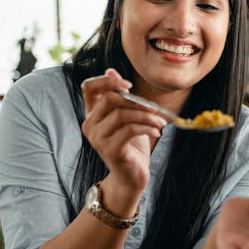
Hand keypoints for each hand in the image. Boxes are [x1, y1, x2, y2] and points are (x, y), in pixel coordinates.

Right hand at [80, 68, 167, 193]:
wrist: (131, 177)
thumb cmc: (131, 145)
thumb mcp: (127, 117)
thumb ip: (120, 97)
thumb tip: (111, 71)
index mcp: (92, 114)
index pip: (88, 87)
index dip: (107, 80)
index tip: (128, 84)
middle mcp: (90, 125)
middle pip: (110, 98)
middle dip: (136, 100)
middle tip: (154, 108)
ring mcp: (98, 139)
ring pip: (122, 114)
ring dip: (147, 115)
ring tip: (160, 122)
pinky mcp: (110, 150)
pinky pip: (130, 130)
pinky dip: (147, 127)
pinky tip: (157, 131)